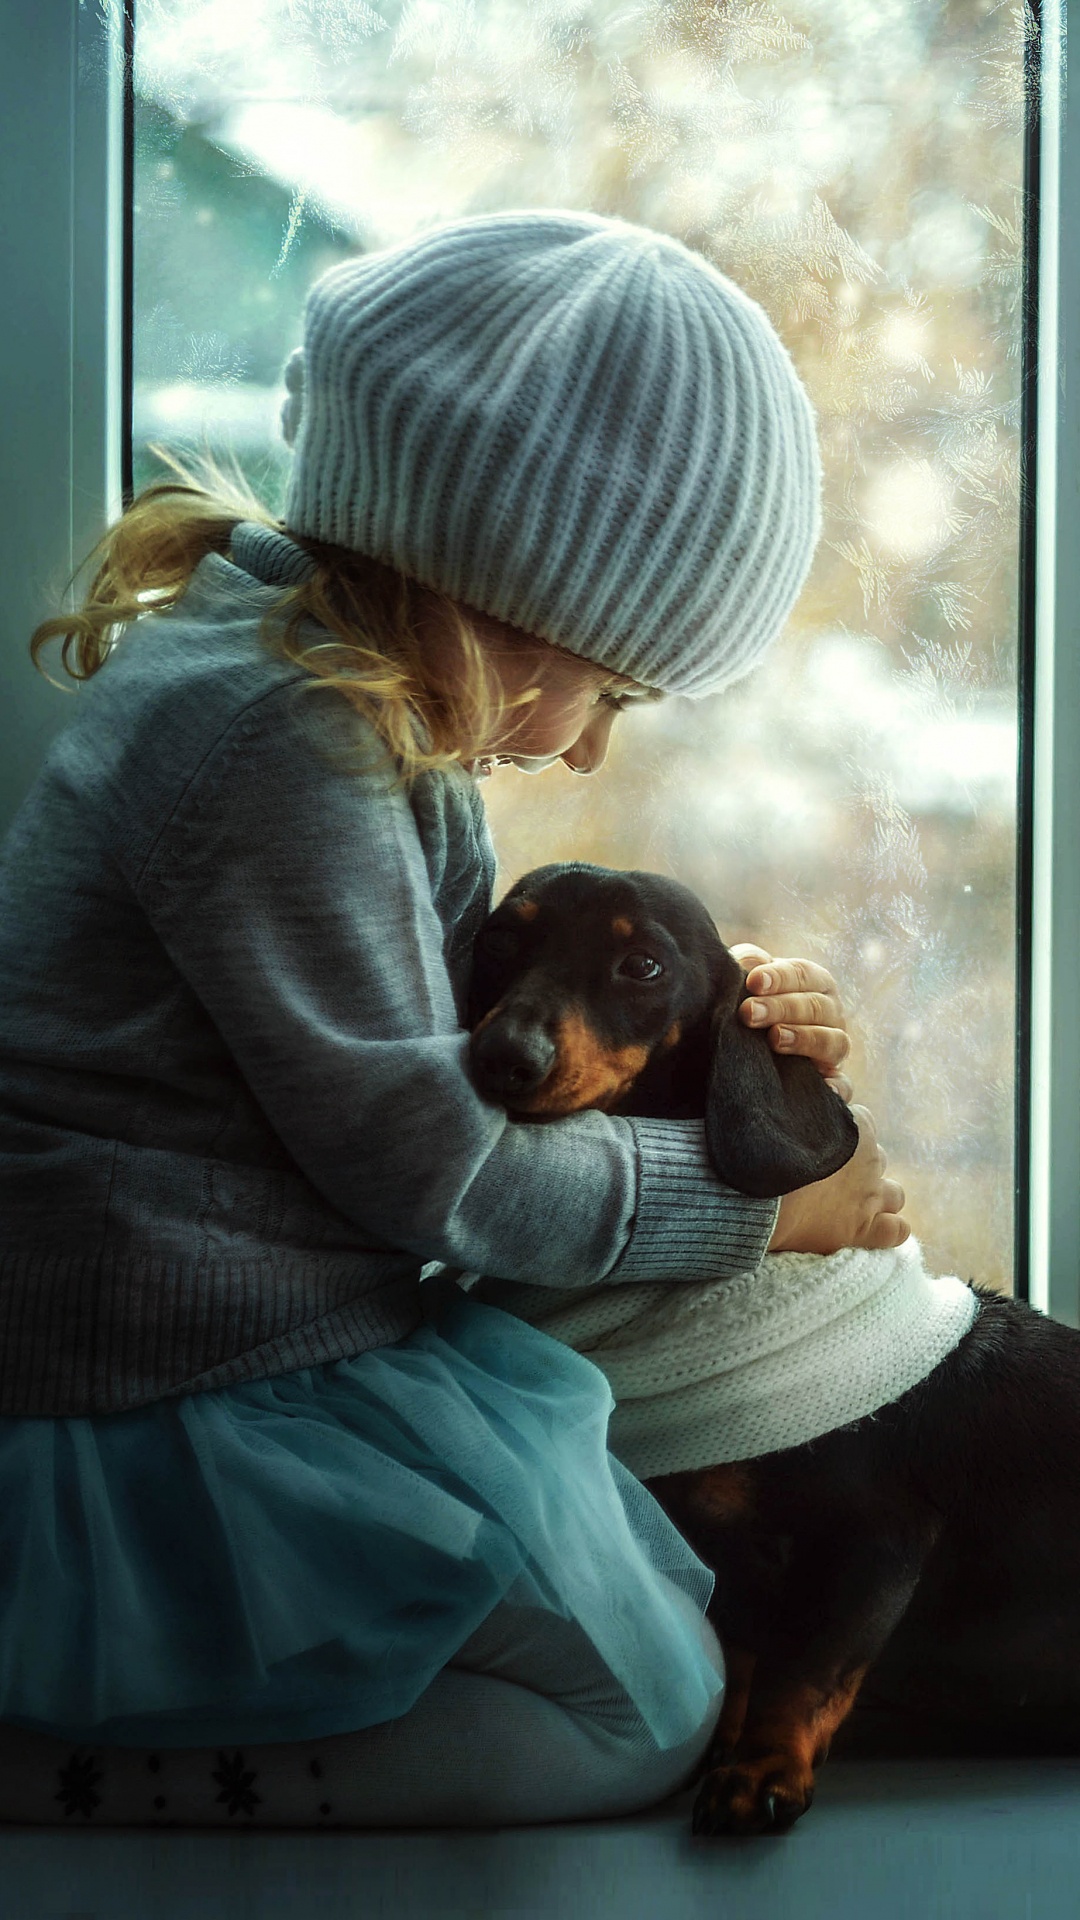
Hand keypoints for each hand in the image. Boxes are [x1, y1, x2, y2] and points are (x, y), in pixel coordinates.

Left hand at [730, 943, 851, 1102]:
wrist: (749, 1046)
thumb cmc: (751, 1001)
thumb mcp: (747, 978)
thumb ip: (748, 962)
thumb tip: (749, 962)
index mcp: (814, 983)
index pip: (804, 974)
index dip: (780, 976)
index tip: (754, 982)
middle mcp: (831, 1014)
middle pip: (816, 1007)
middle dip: (781, 1008)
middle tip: (748, 1013)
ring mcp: (834, 1049)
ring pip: (834, 1042)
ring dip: (805, 1039)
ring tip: (774, 1039)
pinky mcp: (833, 1081)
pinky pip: (844, 1086)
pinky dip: (838, 1087)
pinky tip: (824, 1088)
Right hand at [767, 1106, 909, 1254]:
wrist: (758, 1190)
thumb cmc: (765, 1146)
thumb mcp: (786, 1104)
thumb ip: (810, 1097)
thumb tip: (822, 1088)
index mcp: (857, 1124)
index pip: (863, 1121)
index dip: (840, 1131)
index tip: (818, 1140)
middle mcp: (870, 1160)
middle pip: (876, 1159)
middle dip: (859, 1165)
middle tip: (826, 1174)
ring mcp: (869, 1197)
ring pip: (894, 1195)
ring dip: (877, 1196)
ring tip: (850, 1203)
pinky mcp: (862, 1231)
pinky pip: (897, 1230)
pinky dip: (889, 1229)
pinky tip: (874, 1229)